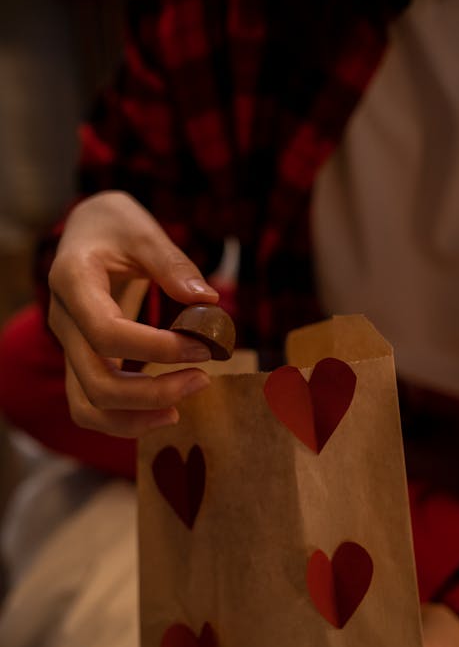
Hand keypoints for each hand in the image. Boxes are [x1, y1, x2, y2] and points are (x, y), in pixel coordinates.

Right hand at [48, 190, 218, 436]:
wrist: (87, 234)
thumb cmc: (114, 227)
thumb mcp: (142, 230)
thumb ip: (172, 263)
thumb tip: (206, 301)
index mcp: (73, 281)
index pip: (108, 333)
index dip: (159, 349)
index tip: (204, 347)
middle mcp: (63, 320)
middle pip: (97, 382)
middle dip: (153, 392)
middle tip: (202, 378)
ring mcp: (69, 346)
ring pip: (88, 406)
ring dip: (137, 417)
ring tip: (182, 407)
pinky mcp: (81, 361)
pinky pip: (93, 406)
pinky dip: (126, 419)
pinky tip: (165, 409)